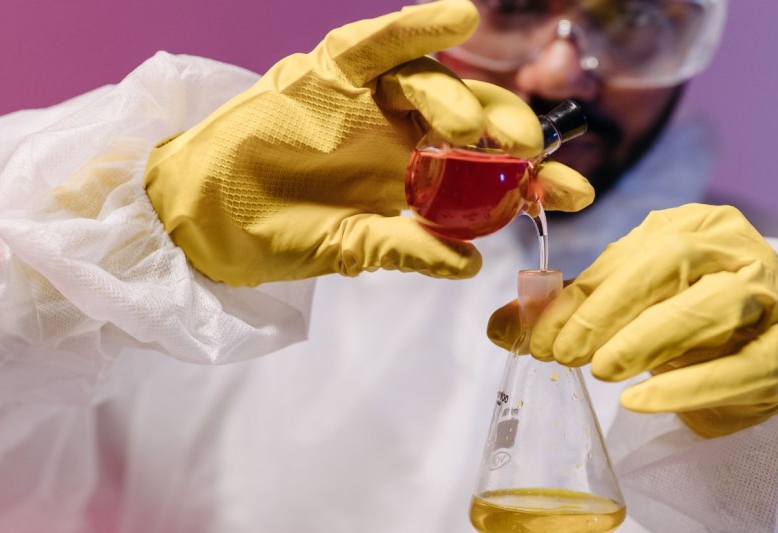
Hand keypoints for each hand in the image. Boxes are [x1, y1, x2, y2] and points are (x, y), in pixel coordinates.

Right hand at [144, 0, 592, 286]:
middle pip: (472, 121)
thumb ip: (404, 248)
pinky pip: (379, 42)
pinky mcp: (330, 70)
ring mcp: (368, 100)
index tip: (576, 196)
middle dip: (510, 134)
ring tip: (471, 129)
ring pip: (431, 83)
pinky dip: (417, 27)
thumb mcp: (348, 248)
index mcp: (415, 179)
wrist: (201, 217)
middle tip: (530, 154)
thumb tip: (469, 263)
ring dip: (460, 100)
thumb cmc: (274, 234)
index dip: (535, 180)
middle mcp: (402, 134)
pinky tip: (456, 16)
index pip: (488, 174)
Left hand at [488, 204, 777, 436]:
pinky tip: (638, 402)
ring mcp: (772, 304)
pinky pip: (739, 371)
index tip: (537, 334)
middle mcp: (740, 253)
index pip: (634, 252)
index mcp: (697, 227)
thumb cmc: (680, 321)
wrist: (753, 359)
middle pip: (676, 264)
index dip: (581, 294)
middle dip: (610, 310)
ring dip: (649, 340)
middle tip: (566, 353)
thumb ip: (568, 309)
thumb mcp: (624, 302)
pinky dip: (685, 388)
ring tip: (601, 370)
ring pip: (717, 308)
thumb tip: (501, 326)